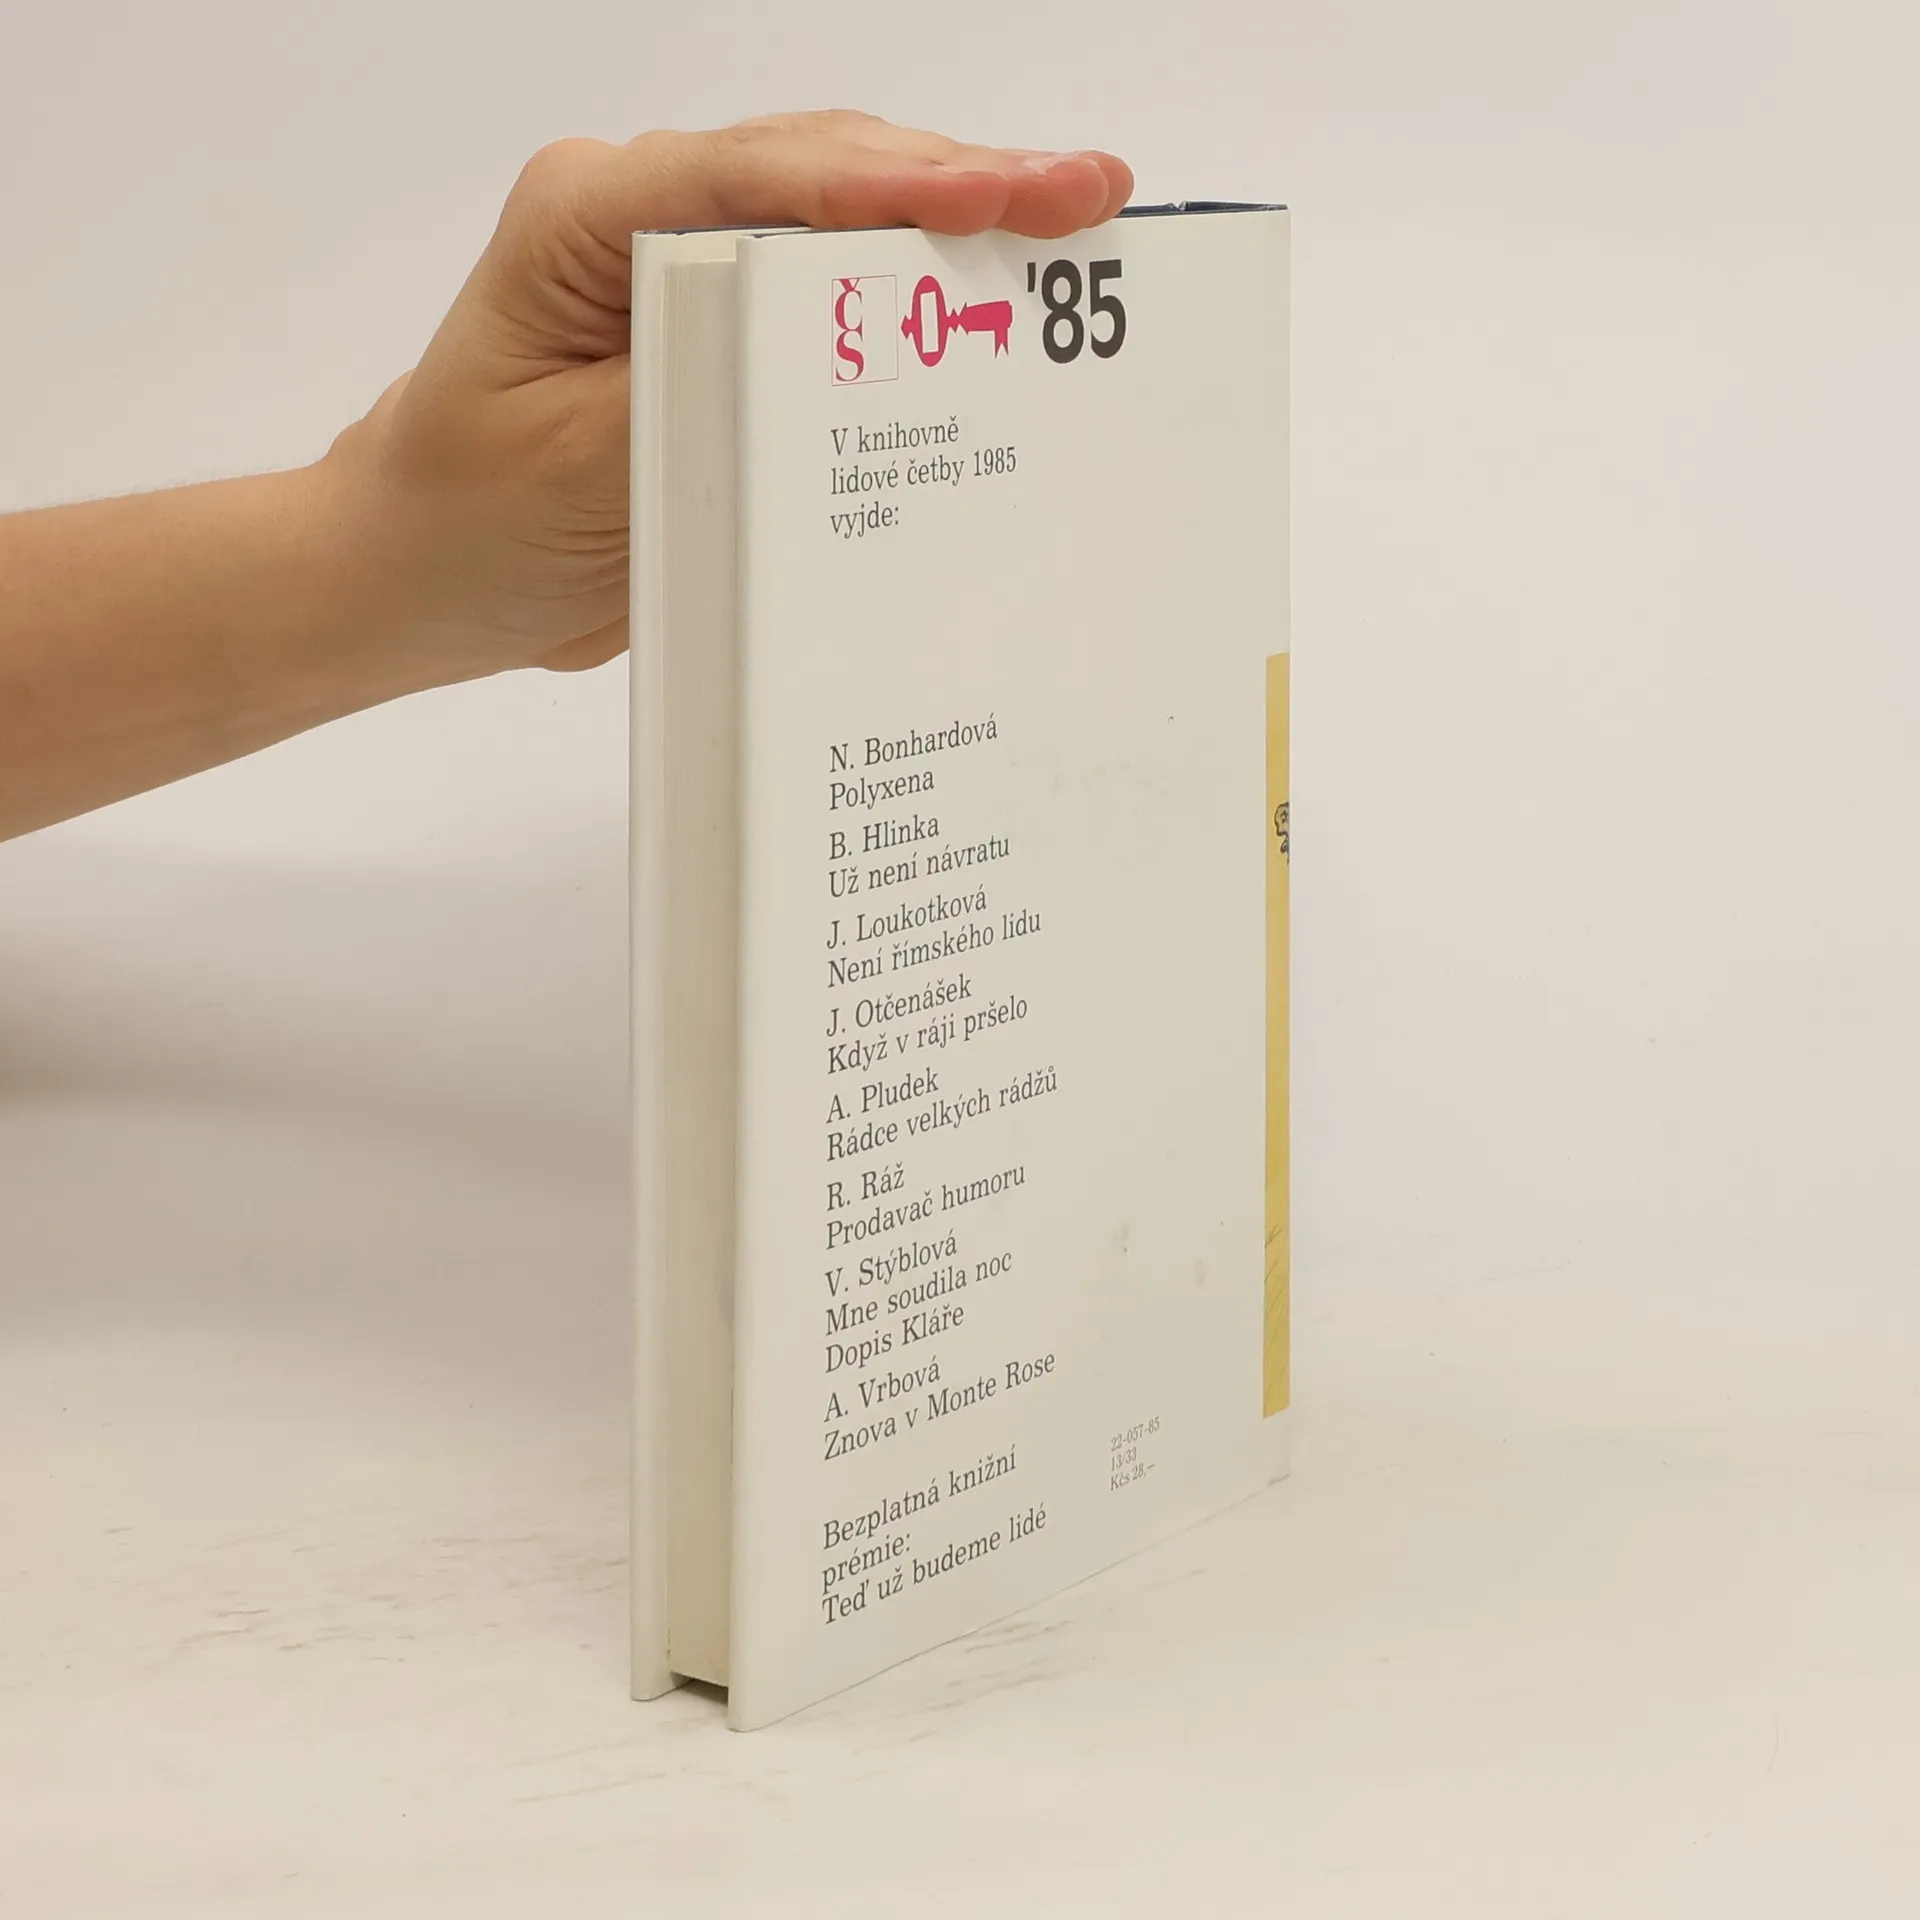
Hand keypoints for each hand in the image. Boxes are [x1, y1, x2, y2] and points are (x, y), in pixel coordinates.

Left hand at [328, 112, 1132, 683]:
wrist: (429, 573)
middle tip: (1088, 192)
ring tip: (1079, 220)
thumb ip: (690, 402)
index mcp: (584, 219)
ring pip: (842, 214)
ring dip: (960, 222)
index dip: (879, 185)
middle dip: (960, 181)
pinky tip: (1005, 294)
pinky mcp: (730, 329)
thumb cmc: (471, 519)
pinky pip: (837, 296)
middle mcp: (644, 216)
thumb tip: (818, 367)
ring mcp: (691, 263)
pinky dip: (922, 295)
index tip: (990, 197)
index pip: (749, 181)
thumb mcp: (572, 474)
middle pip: (819, 170)